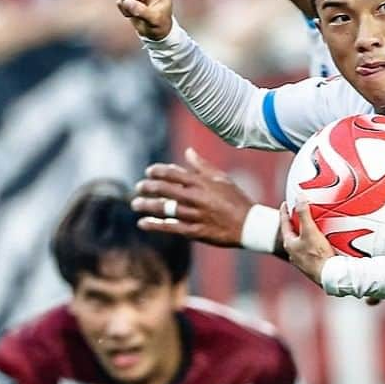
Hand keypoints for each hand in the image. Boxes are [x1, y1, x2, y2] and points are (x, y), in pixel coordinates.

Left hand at [132, 149, 254, 244]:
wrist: (249, 226)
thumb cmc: (236, 200)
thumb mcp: (222, 179)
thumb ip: (202, 166)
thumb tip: (188, 152)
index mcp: (202, 182)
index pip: (173, 173)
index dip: (157, 171)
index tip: (149, 172)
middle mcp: (196, 197)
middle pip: (164, 189)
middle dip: (148, 187)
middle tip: (138, 187)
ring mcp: (194, 215)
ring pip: (164, 208)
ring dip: (146, 205)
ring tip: (135, 204)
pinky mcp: (194, 231)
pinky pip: (170, 227)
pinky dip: (155, 225)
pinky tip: (143, 223)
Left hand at [280, 202, 334, 284]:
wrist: (330, 275)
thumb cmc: (317, 255)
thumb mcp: (310, 231)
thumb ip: (304, 214)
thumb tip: (299, 198)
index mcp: (289, 244)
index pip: (284, 224)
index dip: (285, 212)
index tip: (286, 203)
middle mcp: (293, 253)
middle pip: (292, 233)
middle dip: (296, 223)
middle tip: (299, 213)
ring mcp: (302, 260)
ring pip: (301, 242)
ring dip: (305, 233)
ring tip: (311, 225)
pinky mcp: (312, 265)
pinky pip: (309, 249)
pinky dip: (312, 242)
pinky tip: (320, 242)